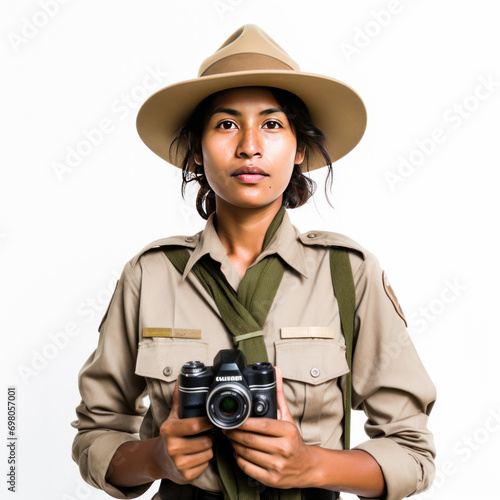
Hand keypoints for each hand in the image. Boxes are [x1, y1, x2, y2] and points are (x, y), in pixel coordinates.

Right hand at [156, 381, 213, 483]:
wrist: (160, 459)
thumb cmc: (171, 435)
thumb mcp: (173, 416)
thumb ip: (178, 398)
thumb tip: (181, 379)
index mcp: (169, 430)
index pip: (195, 425)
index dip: (207, 423)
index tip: (211, 420)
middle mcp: (172, 447)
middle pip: (205, 441)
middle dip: (209, 437)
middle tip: (204, 434)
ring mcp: (178, 463)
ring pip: (208, 453)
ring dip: (208, 448)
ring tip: (200, 444)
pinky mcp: (185, 475)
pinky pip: (205, 464)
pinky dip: (205, 460)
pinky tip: (197, 456)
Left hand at [223, 366, 317, 488]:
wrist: (306, 467)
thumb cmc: (294, 440)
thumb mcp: (287, 417)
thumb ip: (278, 394)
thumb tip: (276, 371)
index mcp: (287, 432)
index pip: (261, 425)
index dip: (244, 423)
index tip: (234, 420)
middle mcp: (283, 449)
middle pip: (250, 440)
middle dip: (234, 434)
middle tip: (228, 429)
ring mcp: (277, 466)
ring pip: (246, 454)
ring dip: (234, 445)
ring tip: (231, 439)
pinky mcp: (271, 479)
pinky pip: (247, 468)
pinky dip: (239, 459)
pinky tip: (238, 452)